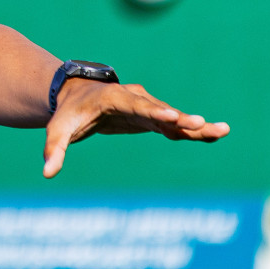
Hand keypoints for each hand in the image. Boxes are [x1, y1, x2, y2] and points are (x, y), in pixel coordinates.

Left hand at [43, 79, 229, 177]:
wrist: (76, 96)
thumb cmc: (67, 113)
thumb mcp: (57, 129)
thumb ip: (54, 149)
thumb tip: (47, 172)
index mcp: (113, 98)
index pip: (135, 105)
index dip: (153, 111)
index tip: (171, 116)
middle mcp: (135, 99)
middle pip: (160, 109)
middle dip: (181, 117)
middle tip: (202, 123)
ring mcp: (146, 107)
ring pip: (173, 117)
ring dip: (195, 125)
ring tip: (222, 130)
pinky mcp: (151, 118)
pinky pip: (174, 125)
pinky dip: (191, 130)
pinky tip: (214, 135)